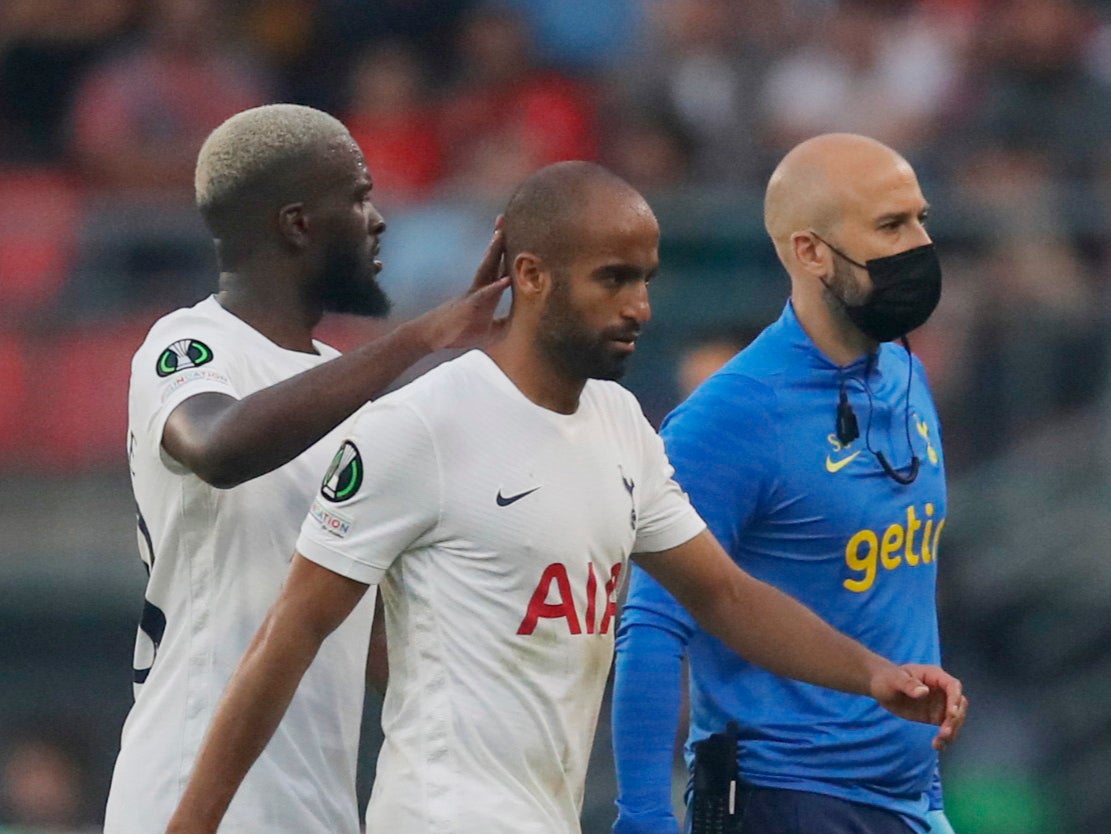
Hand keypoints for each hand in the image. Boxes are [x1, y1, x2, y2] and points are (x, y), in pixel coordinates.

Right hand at [408, 217, 510, 350]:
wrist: (433, 338)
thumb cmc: (461, 333)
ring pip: (486, 269)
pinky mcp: (471, 307)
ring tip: (501, 234)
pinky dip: (496, 287)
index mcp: (487, 292)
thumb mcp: (491, 331)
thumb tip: (524, 323)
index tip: (517, 233)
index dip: (509, 252)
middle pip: (492, 260)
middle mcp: (480, 288)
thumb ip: (506, 323)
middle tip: (504, 217)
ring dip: (493, 252)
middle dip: (499, 239)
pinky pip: (485, 295)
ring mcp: (474, 295)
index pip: (500, 267)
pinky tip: (507, 280)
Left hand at [869, 663, 967, 750]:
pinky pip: (946, 728)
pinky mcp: (935, 717)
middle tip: (944, 733)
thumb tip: (924, 692)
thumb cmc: (887, 678)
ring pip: (955, 719)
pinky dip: (944, 738)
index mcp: (935, 676)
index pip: (953, 686)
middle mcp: (942, 690)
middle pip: (959, 704)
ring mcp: (940, 704)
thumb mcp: (894, 680)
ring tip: (938, 742)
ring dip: (952, 731)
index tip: (951, 714)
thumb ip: (908, 684)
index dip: (955, 699)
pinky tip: (937, 745)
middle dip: (955, 719)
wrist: (881, 688)